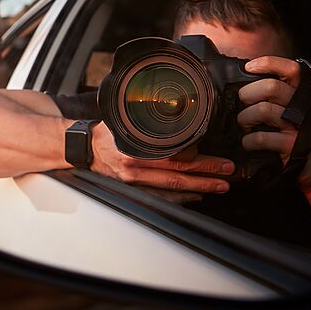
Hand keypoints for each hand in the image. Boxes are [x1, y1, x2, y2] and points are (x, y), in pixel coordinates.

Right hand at [89, 123, 233, 197]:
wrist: (84, 151)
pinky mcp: (133, 191)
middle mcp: (134, 170)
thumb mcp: (122, 119)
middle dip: (205, 175)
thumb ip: (144, 118)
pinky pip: (161, 198)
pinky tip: (195, 194)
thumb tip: (170, 110)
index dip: (197, 159)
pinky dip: (180, 198)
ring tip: (218, 186)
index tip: (216, 158)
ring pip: (171, 190)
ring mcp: (133, 184)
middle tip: (227, 173)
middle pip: (177, 175)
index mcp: (133, 151)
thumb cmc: (103, 133)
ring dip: (197, 188)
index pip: (173, 157)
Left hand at [240, 56, 310, 190]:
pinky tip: (248, 144)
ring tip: (243, 125)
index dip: (269, 63)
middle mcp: (305, 108)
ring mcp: (300, 127)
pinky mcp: (293, 147)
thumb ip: (279, 97)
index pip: (292, 70)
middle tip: (241, 103)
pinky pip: (261, 137)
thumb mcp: (295, 113)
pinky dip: (248, 141)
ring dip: (245, 118)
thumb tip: (246, 80)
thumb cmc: (299, 138)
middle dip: (247, 94)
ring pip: (263, 110)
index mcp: (305, 95)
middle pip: (271, 87)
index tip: (249, 67)